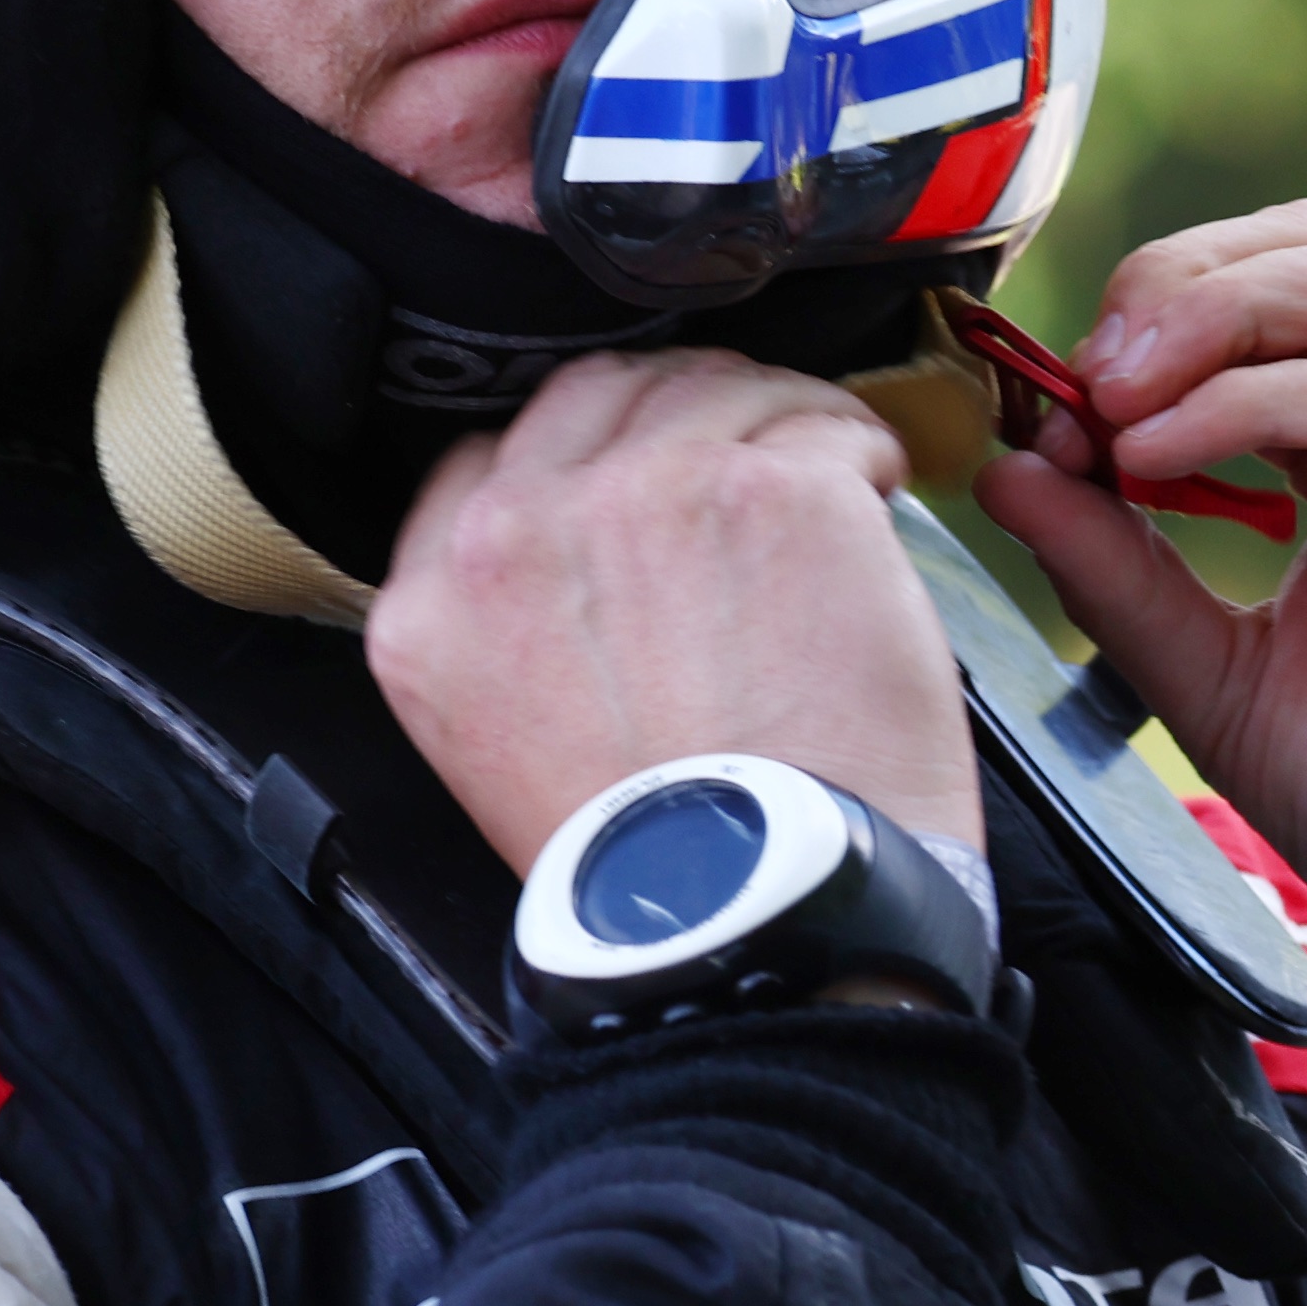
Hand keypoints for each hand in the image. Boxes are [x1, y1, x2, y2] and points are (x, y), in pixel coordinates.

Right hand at [370, 348, 977, 877]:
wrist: (758, 920)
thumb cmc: (661, 866)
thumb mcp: (500, 746)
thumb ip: (509, 621)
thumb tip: (582, 547)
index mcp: (433, 601)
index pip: (490, 454)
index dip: (583, 457)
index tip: (642, 476)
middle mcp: (519, 530)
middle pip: (602, 393)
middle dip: (681, 415)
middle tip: (747, 464)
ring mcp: (647, 495)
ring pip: (717, 385)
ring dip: (775, 422)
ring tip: (822, 488)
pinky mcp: (776, 492)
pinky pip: (826, 422)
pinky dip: (860, 453)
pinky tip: (873, 505)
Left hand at [973, 206, 1306, 1061]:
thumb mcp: (1225, 684)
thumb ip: (1123, 575)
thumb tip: (1010, 467)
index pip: (1277, 290)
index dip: (1152, 315)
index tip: (1047, 405)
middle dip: (1178, 282)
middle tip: (1079, 374)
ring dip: (1216, 314)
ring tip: (1114, 395)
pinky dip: (1262, 403)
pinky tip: (1168, 454)